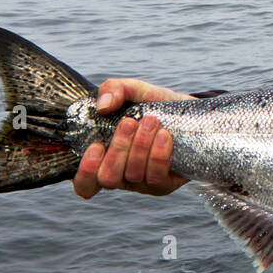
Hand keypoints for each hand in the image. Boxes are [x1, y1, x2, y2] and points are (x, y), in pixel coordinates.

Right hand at [73, 79, 192, 199]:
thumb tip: (103, 105)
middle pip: (108, 178)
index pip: (84, 183)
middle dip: (118, 149)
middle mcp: (120, 175)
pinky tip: (164, 136)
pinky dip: (158, 155)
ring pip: (133, 175)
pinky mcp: (164, 184)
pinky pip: (156, 177)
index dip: (85, 171)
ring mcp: (142, 182)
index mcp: (104, 158)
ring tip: (151, 122)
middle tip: (130, 123)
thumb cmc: (153, 104)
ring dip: (141, 147)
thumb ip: (113, 89)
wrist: (188, 111)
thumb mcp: (133, 90)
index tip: (96, 146)